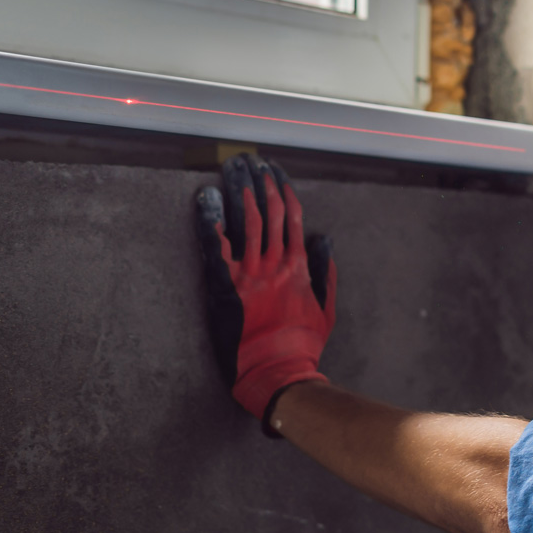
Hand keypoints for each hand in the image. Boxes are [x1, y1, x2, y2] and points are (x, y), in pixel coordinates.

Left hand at [194, 154, 335, 434]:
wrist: (276, 372)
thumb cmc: (302, 346)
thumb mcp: (326, 309)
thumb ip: (326, 272)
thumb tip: (325, 239)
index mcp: (298, 268)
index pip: (292, 218)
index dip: (284, 191)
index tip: (276, 172)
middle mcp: (274, 264)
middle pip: (268, 212)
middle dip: (260, 183)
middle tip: (252, 159)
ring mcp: (248, 274)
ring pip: (245, 222)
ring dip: (239, 191)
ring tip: (234, 167)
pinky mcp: (224, 288)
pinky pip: (215, 247)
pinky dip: (211, 220)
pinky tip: (206, 198)